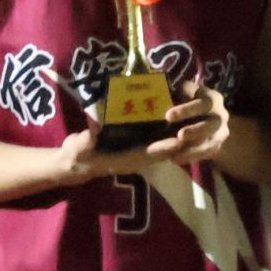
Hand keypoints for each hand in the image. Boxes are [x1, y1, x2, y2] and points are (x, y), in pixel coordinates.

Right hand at [52, 126, 184, 185]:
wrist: (75, 160)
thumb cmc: (76, 156)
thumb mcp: (78, 150)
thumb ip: (85, 142)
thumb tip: (93, 132)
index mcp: (128, 159)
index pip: (152, 154)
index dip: (167, 147)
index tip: (181, 138)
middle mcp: (137, 154)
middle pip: (164, 147)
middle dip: (179, 137)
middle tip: (196, 122)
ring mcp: (137, 148)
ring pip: (161, 140)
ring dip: (175, 130)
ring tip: (192, 113)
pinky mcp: (135, 141)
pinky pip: (154, 134)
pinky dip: (163, 126)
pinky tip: (173, 110)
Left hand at [165, 77, 230, 164]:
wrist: (203, 116)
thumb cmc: (187, 100)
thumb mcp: (184, 93)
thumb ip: (177, 93)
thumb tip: (161, 93)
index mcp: (212, 98)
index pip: (204, 103)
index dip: (188, 109)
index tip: (168, 116)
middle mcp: (220, 115)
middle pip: (213, 123)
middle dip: (196, 130)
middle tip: (180, 136)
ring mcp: (221, 132)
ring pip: (212, 142)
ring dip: (194, 149)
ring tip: (175, 155)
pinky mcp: (217, 146)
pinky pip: (207, 153)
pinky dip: (192, 157)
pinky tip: (176, 159)